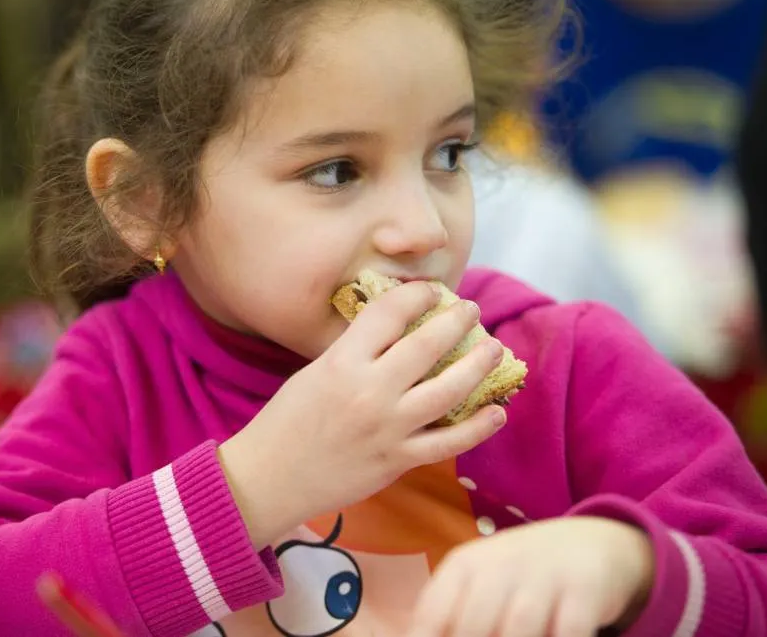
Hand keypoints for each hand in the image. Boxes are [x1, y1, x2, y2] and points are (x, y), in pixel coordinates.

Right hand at [220, 281, 507, 548]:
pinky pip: (448, 442)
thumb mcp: (315, 373)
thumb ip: (354, 353)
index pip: (389, 313)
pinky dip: (478, 428)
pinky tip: (496, 412)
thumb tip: (396, 334)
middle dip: (456, 322)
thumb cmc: (286, 421)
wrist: (269, 477)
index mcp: (342, 362)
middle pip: (427, 345)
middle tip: (472, 310)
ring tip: (493, 348)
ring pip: (449, 390)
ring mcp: (388, 427)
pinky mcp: (398, 460)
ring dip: (477, 366)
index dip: (416, 295)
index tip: (430, 290)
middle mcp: (369, 391)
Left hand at [408, 517, 653, 636]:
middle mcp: (499, 566)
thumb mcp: (481, 583)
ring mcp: (543, 575)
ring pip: (517, 630)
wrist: (590, 543)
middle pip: (472, 628)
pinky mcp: (584, 590)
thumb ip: (450, 617)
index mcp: (463, 566)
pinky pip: (568, 633)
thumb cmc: (521, 576)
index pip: (432, 615)